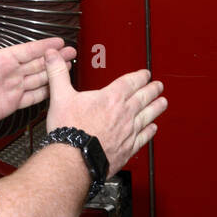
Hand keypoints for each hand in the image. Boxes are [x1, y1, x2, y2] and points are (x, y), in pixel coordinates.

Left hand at [0, 20, 76, 127]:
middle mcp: (10, 72)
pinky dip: (45, 93)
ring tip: (69, 67)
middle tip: (72, 52)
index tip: (58, 41)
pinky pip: (32, 98)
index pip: (28, 50)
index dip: (43, 46)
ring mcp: (12, 88)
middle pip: (38, 64)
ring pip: (38, 79)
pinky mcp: (12, 103)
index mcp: (2, 59)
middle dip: (55, 58)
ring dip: (54, 73)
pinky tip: (55, 89)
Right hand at [44, 49, 165, 175]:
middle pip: (143, 98)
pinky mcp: (127, 148)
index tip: (146, 74)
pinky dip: (149, 131)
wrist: (74, 160)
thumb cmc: (69, 130)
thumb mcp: (60, 97)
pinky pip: (143, 137)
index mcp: (110, 98)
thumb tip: (53, 56)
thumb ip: (58, 74)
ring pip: (147, 116)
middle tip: (159, 85)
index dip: (140, 76)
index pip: (130, 82)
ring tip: (163, 102)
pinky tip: (153, 129)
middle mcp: (123, 114)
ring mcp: (127, 132)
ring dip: (156, 108)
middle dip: (152, 89)